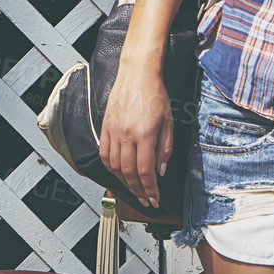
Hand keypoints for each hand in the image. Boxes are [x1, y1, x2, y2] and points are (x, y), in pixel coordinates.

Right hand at [99, 71, 172, 208]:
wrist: (137, 73)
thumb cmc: (155, 93)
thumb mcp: (169, 121)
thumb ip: (165, 148)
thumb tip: (160, 171)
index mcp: (144, 133)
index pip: (145, 171)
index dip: (149, 189)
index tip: (154, 198)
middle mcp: (126, 134)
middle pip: (129, 172)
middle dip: (138, 190)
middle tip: (144, 199)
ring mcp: (113, 131)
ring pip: (114, 166)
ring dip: (124, 182)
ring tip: (133, 189)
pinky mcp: (105, 127)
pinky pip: (104, 154)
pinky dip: (110, 168)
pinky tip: (118, 173)